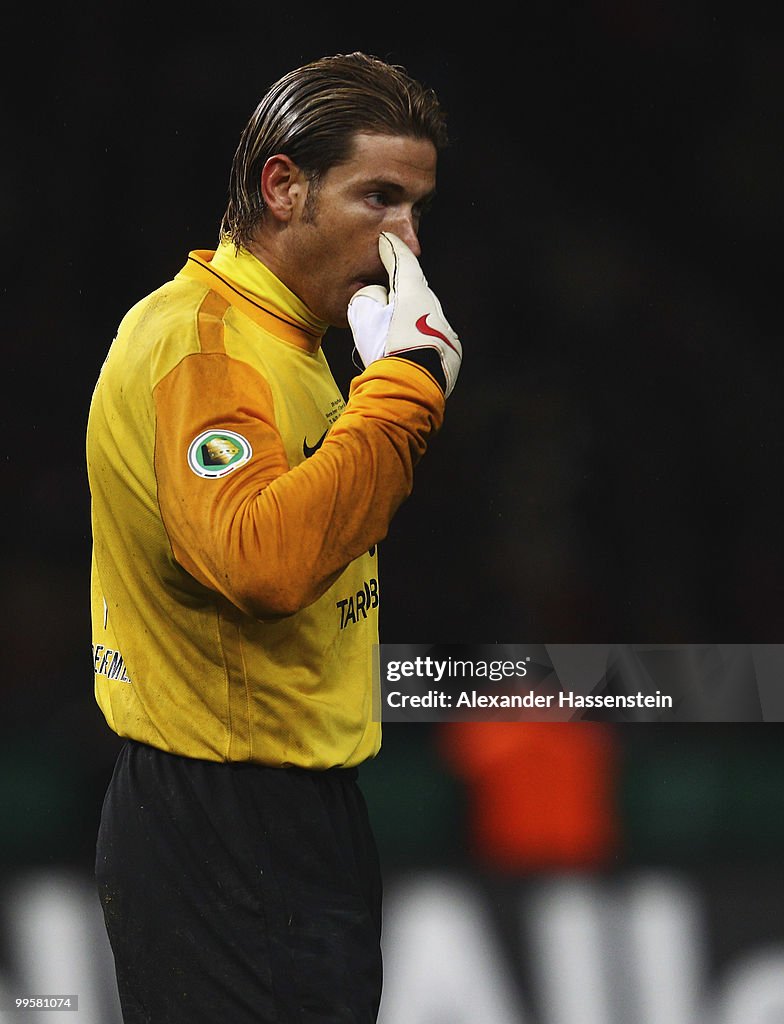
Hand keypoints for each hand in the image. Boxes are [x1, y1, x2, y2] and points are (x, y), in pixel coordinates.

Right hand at [347, 232, 461, 396]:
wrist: (407, 391)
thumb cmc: (383, 354)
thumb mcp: (363, 318)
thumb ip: (369, 297)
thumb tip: (380, 296)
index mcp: (413, 294)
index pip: (403, 262)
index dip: (393, 249)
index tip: (386, 240)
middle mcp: (436, 308)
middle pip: (416, 292)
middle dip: (402, 293)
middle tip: (384, 304)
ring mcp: (447, 330)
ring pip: (427, 317)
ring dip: (412, 322)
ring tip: (394, 340)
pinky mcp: (453, 351)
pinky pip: (436, 338)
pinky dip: (424, 341)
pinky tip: (411, 354)